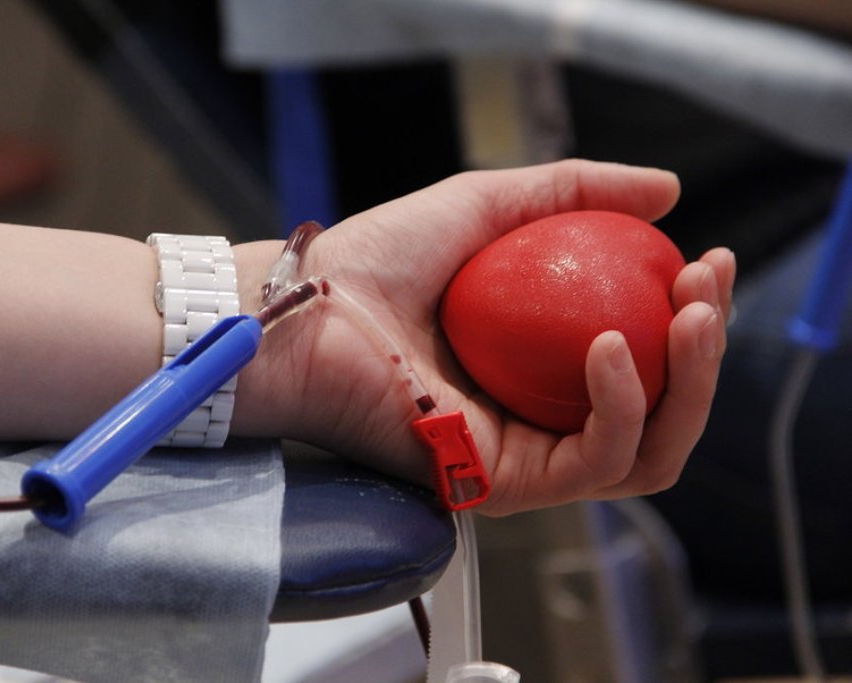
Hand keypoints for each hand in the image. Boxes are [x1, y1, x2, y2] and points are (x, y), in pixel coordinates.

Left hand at [234, 159, 733, 515]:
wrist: (308, 306)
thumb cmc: (376, 261)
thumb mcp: (489, 205)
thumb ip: (574, 193)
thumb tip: (667, 191)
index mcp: (542, 368)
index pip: (644, 361)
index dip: (690, 317)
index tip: (705, 261)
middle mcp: (540, 421)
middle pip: (661, 413)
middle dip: (706, 354)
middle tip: (708, 287)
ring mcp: (525, 459)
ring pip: (648, 451)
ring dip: (689, 384)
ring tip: (691, 314)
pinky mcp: (502, 486)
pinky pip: (594, 462)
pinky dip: (621, 406)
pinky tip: (611, 345)